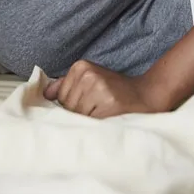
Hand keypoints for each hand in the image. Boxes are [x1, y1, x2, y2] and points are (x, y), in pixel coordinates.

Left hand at [43, 60, 168, 118]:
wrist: (147, 95)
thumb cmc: (116, 91)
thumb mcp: (91, 79)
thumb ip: (67, 85)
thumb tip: (46, 93)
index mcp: (81, 66)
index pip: (60, 97)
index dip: (73, 106)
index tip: (90, 104)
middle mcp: (88, 75)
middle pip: (68, 107)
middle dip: (79, 114)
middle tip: (99, 110)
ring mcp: (98, 89)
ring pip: (78, 117)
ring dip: (88, 121)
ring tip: (104, 114)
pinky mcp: (108, 104)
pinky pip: (90, 123)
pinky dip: (96, 126)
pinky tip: (107, 119)